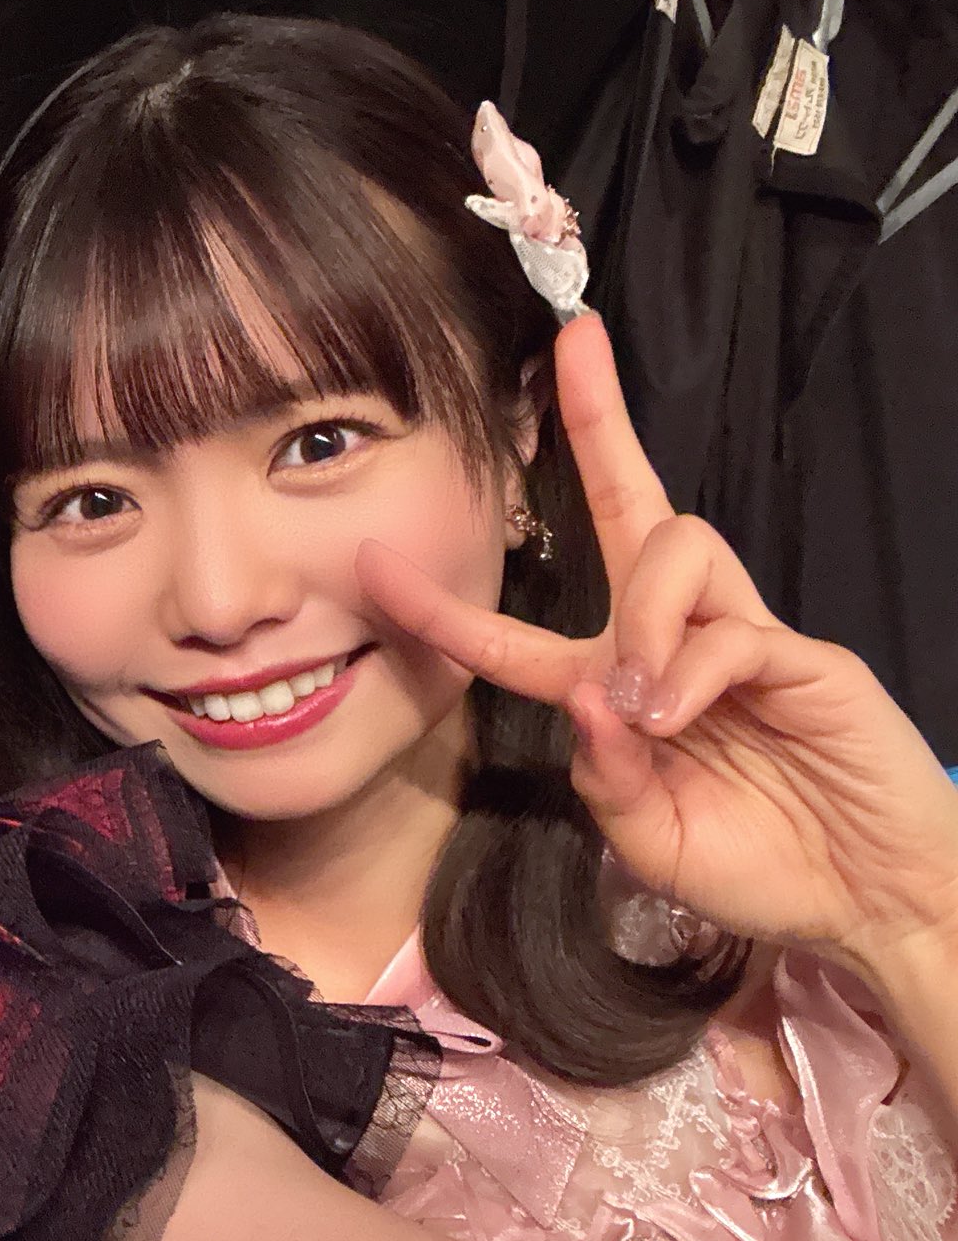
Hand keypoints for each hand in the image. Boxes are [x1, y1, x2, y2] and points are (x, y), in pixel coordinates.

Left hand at [356, 314, 957, 986]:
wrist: (868, 898)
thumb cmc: (758, 867)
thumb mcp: (650, 840)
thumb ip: (605, 778)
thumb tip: (591, 694)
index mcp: (617, 686)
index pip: (520, 631)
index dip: (445, 606)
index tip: (373, 562)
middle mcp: (673, 640)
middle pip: (632, 505)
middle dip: (601, 421)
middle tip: (575, 341)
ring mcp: (740, 637)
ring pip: (675, 550)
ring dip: (639, 617)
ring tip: (646, 708)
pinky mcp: (804, 656)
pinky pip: (729, 629)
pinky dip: (688, 672)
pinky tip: (679, 718)